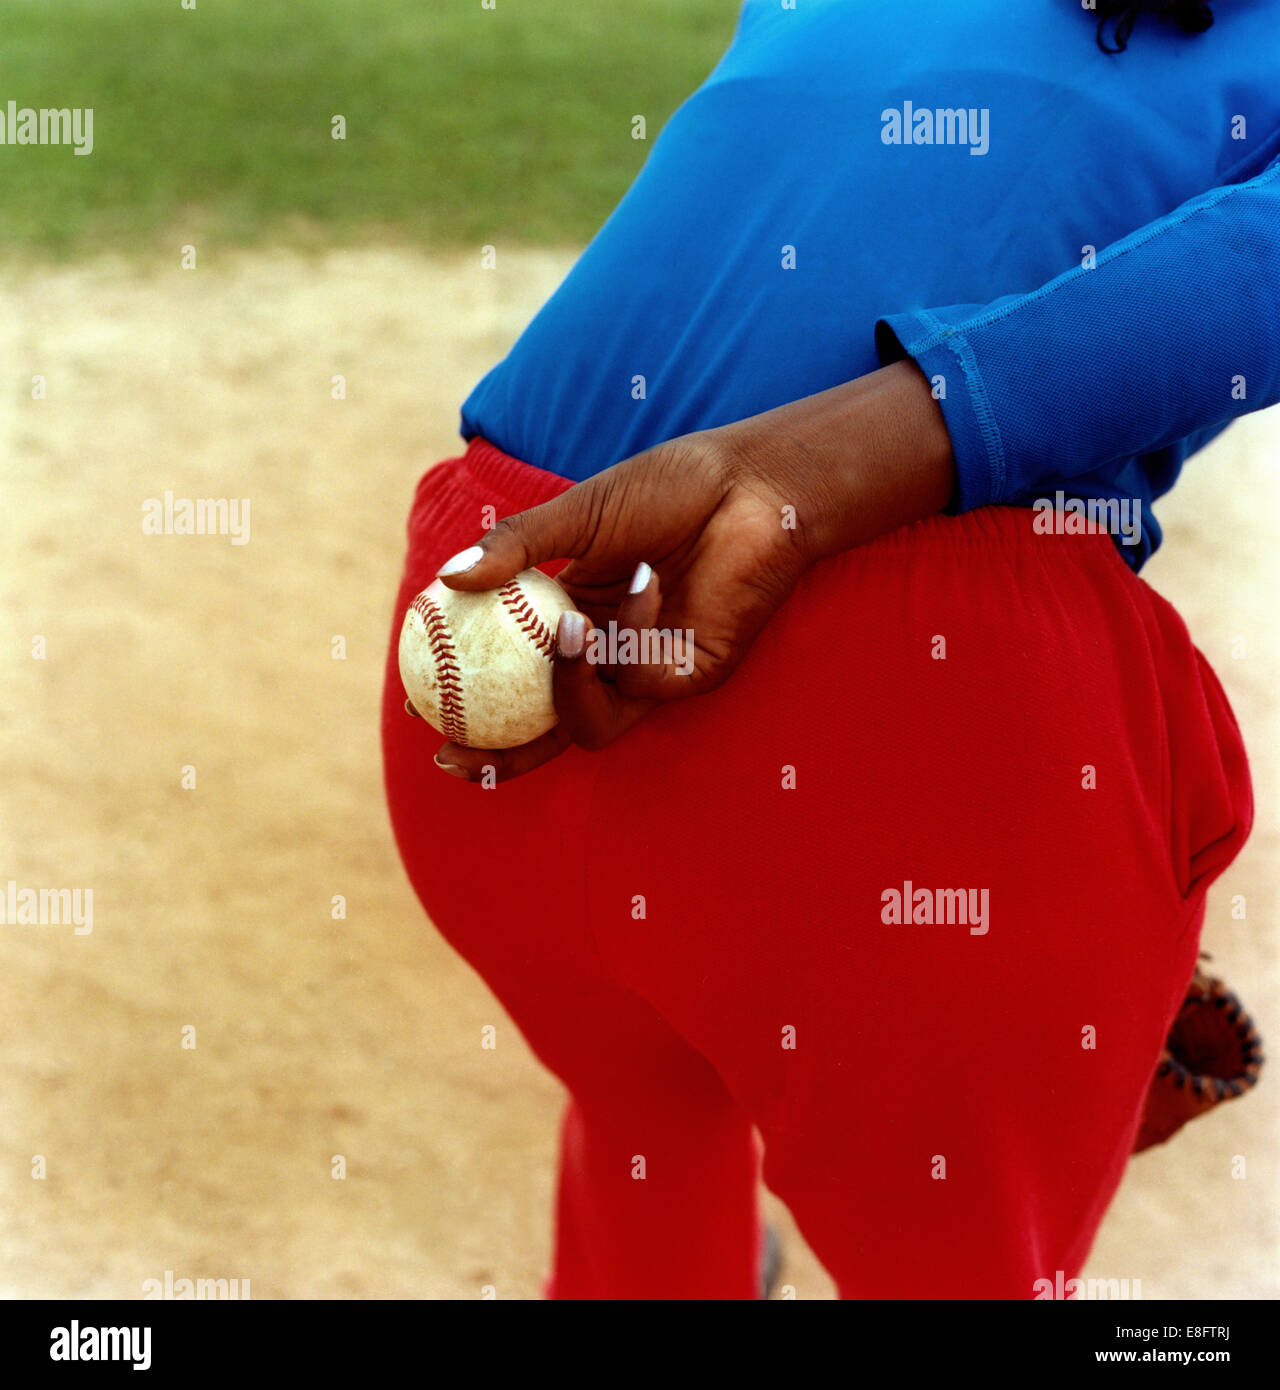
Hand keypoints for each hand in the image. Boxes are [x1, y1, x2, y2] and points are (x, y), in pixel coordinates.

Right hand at [425, 360, 954, 781]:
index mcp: (580, 614)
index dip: (473, 698)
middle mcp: (610, 651)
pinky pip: (626, 692)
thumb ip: (516, 549)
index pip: (518, 672)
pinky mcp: (687, 677)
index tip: (420, 704)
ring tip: (554, 638)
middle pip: (545, 724)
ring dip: (554, 698)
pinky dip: (600, 662)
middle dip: (498, 753)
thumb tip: (447, 579)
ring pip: (584, 721)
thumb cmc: (671, 489)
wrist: (748, 487)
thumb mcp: (576, 516)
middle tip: (449, 752)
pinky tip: (599, 616)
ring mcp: (648, 669)